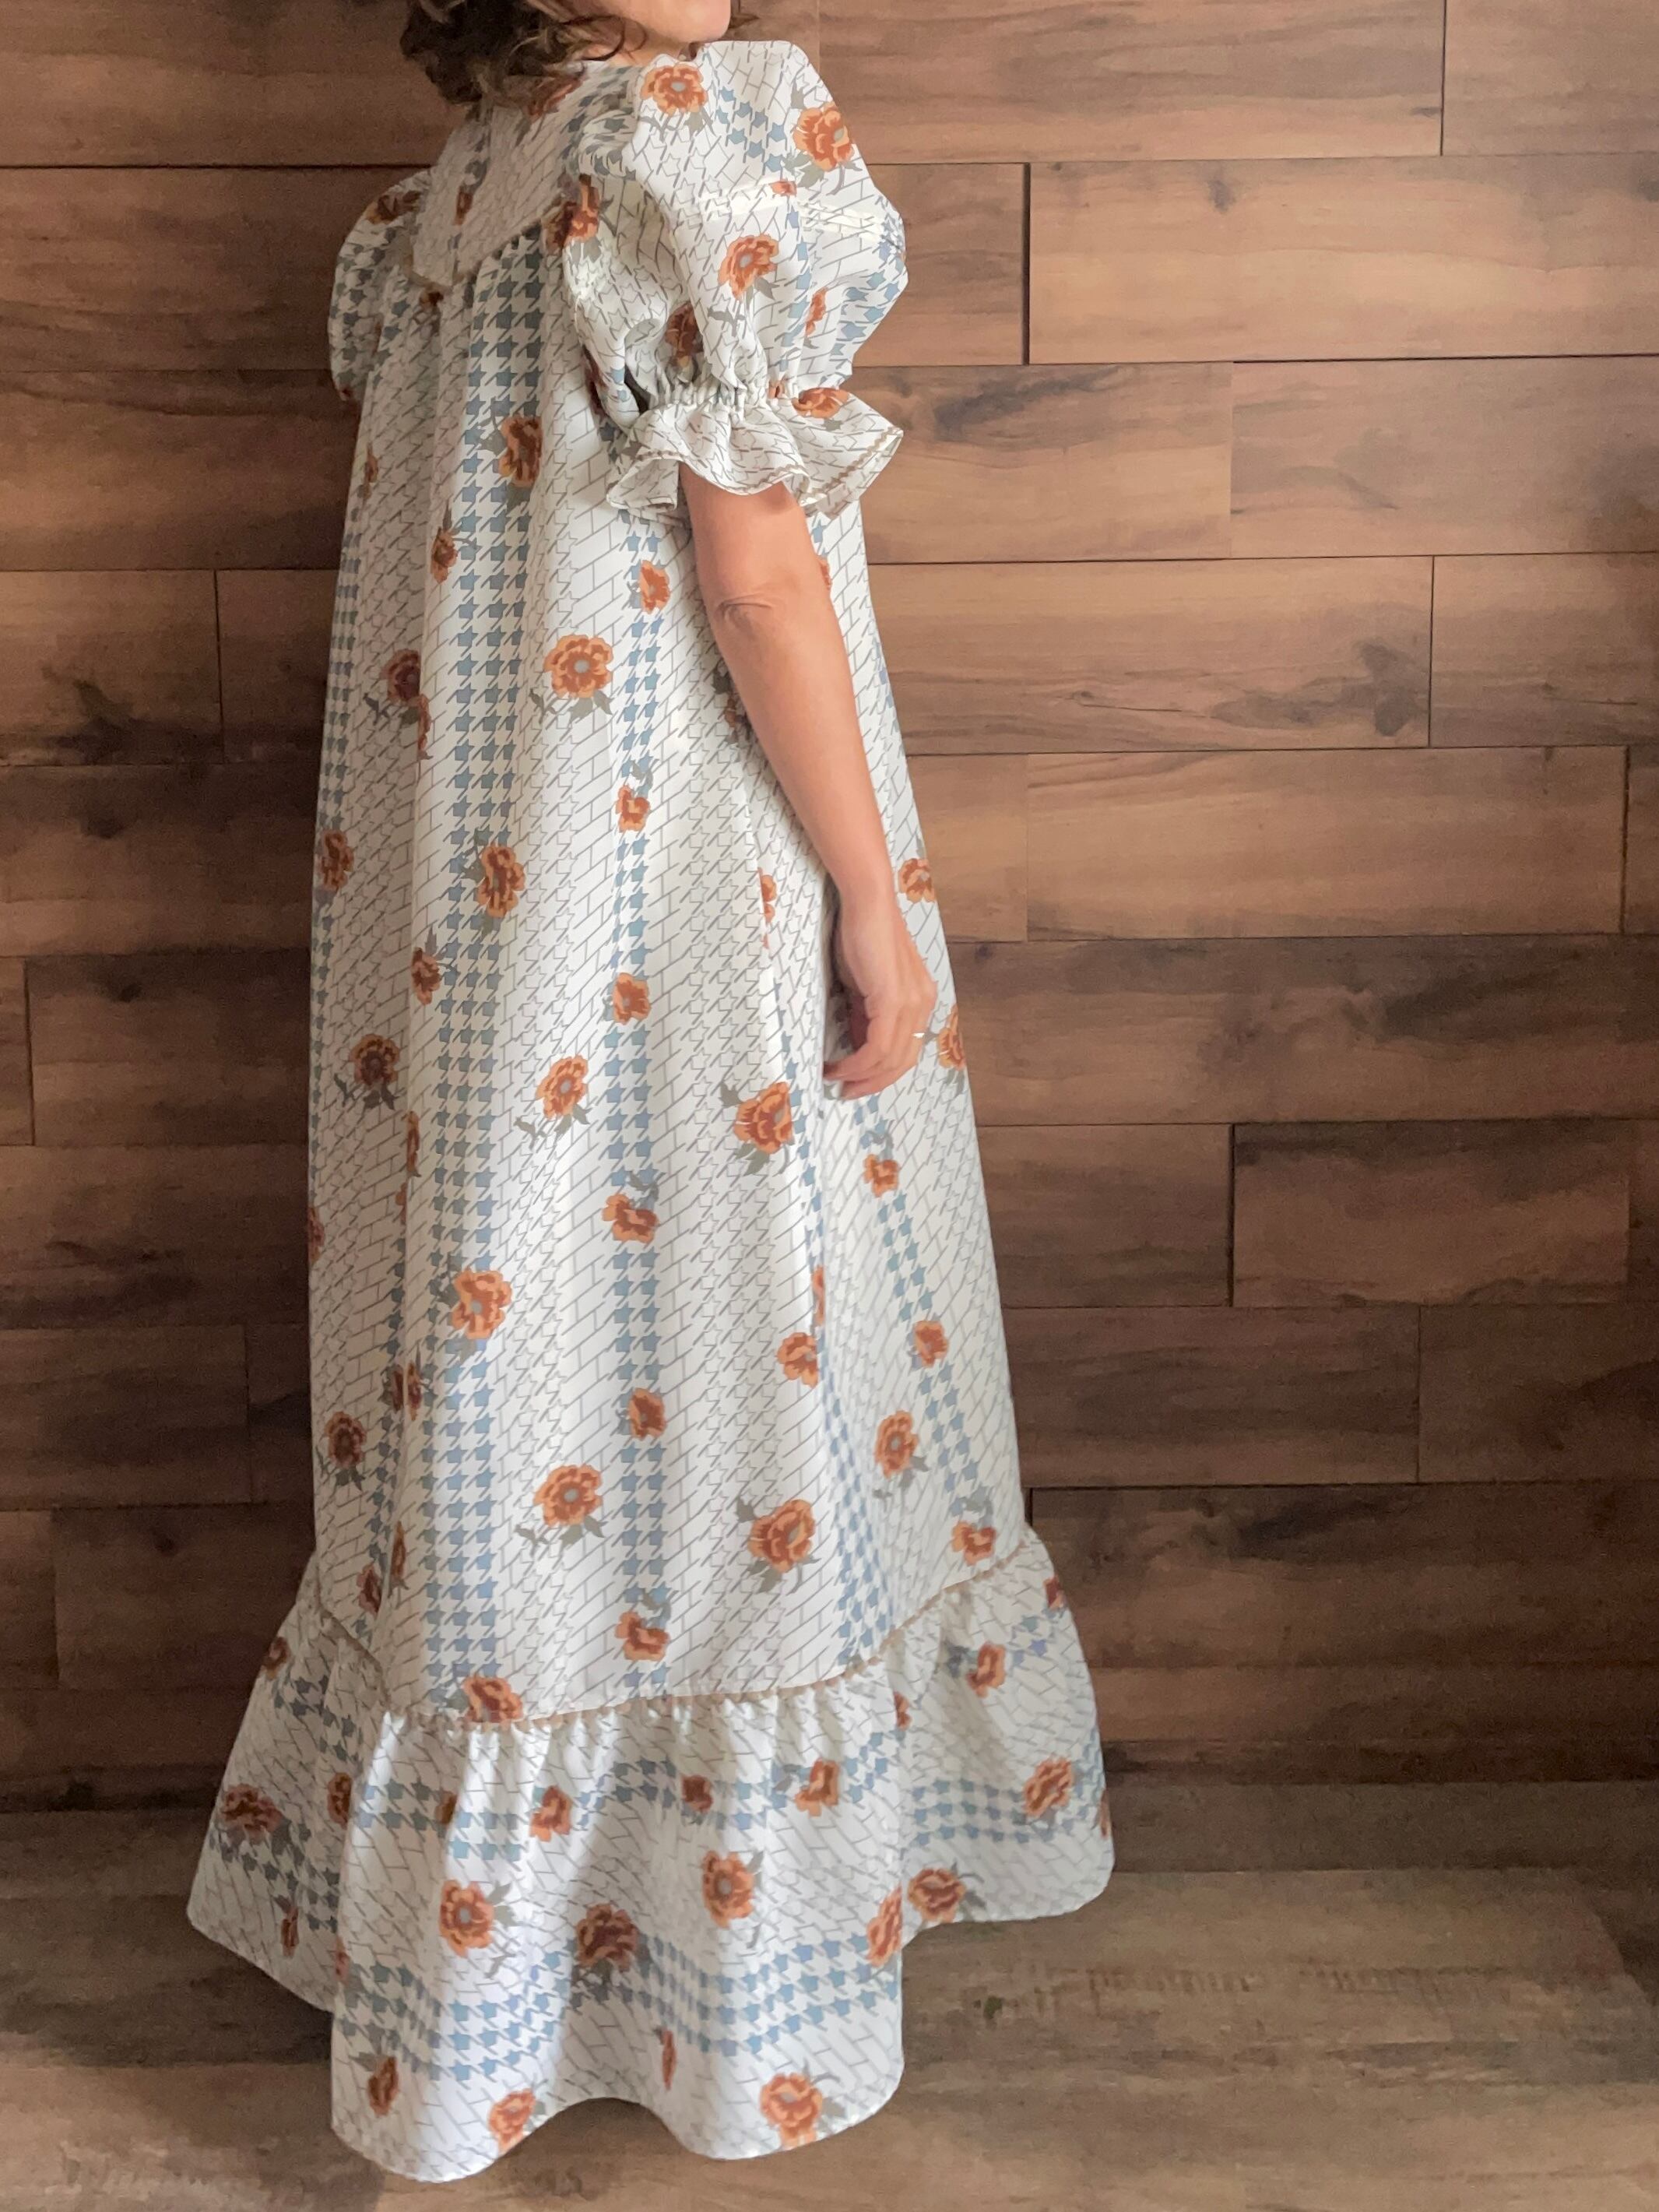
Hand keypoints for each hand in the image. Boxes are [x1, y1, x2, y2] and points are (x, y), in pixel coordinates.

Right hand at [824, 890, 937, 1099]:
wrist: (866, 904)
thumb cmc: (861, 937)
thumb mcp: (863, 986)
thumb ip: (865, 1015)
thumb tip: (857, 1045)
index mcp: (920, 1001)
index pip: (906, 1050)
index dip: (881, 1073)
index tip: (854, 1082)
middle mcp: (922, 1005)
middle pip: (902, 1063)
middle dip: (872, 1083)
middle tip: (845, 1091)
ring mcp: (911, 1004)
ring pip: (890, 1060)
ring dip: (860, 1077)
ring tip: (835, 1080)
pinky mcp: (893, 1001)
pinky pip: (878, 1048)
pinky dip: (857, 1064)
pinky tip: (838, 1066)